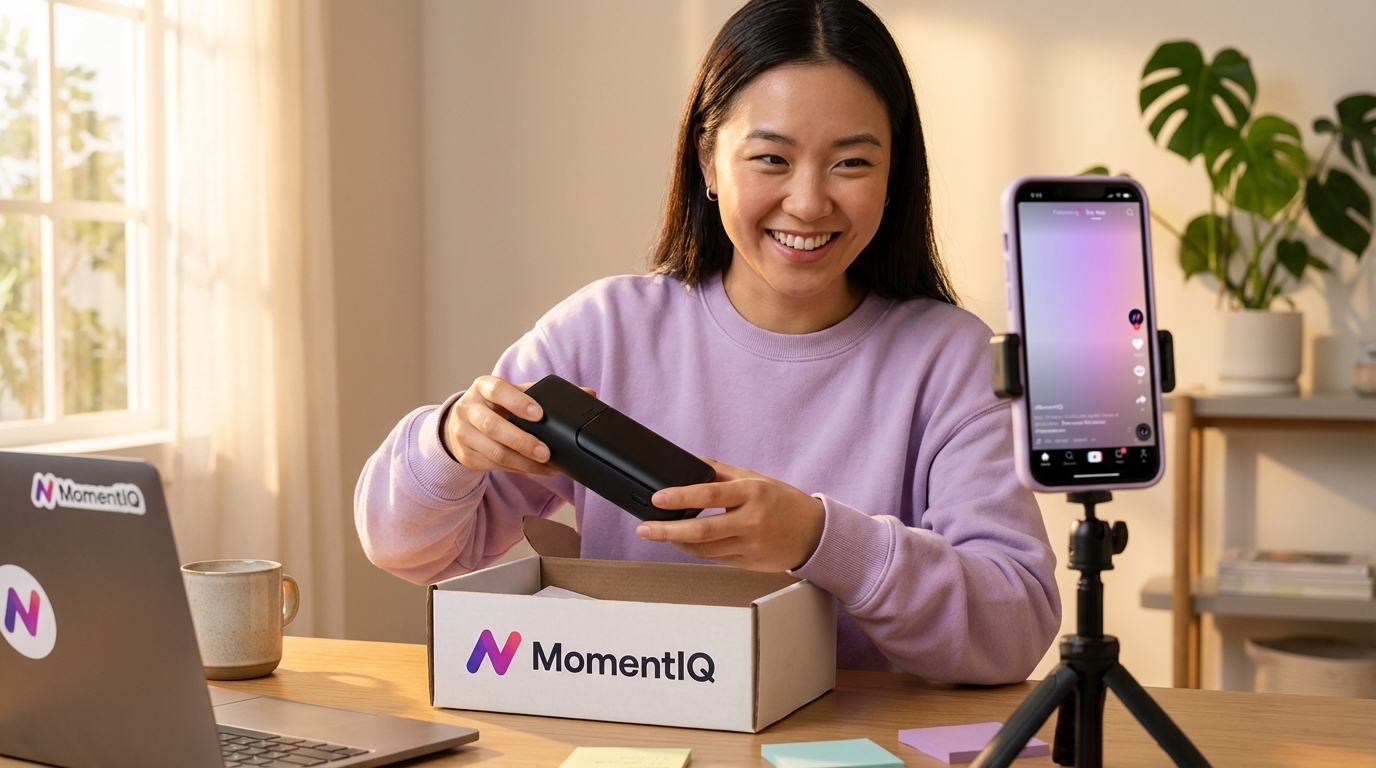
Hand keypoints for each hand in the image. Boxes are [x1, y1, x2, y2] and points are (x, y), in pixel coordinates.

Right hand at [442, 376, 592, 475]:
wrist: (460, 423)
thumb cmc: (496, 405)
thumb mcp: (514, 394)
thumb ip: (545, 394)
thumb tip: (589, 394)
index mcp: (483, 387)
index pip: (498, 390)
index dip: (518, 402)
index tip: (539, 414)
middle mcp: (469, 409)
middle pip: (493, 426)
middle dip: (522, 441)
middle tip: (546, 452)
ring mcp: (463, 433)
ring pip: (494, 451)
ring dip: (523, 462)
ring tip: (547, 465)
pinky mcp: (467, 456)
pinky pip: (494, 466)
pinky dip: (518, 469)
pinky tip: (536, 469)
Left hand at [634, 458, 824, 571]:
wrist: (815, 534)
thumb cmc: (784, 503)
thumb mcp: (756, 479)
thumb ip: (722, 472)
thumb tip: (690, 463)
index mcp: (752, 494)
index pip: (710, 494)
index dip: (681, 497)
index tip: (658, 498)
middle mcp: (751, 521)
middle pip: (701, 530)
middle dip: (667, 530)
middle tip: (644, 528)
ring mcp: (750, 545)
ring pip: (704, 550)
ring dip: (678, 543)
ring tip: (660, 533)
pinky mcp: (748, 563)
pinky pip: (715, 559)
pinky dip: (697, 551)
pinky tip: (685, 542)